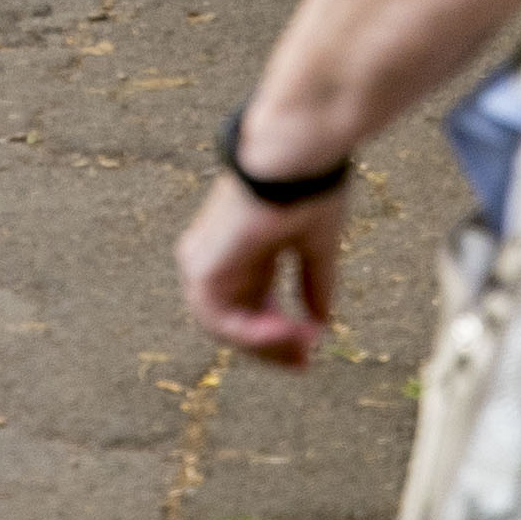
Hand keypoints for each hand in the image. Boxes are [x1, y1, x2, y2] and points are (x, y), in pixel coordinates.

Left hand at [179, 171, 349, 367]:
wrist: (295, 158)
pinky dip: (252, 334)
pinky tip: (286, 330)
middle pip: (235, 322)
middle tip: (306, 361)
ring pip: (226, 328)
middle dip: (272, 347)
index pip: (250, 307)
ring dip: (266, 344)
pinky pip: (220, 320)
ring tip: (301, 344)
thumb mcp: (315, 244)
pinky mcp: (200, 266)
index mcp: (244, 249)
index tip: (312, 348)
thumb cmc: (308, 187)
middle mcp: (219, 257)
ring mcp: (204, 262)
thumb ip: (313, 283)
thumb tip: (321, 322)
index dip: (280, 333)